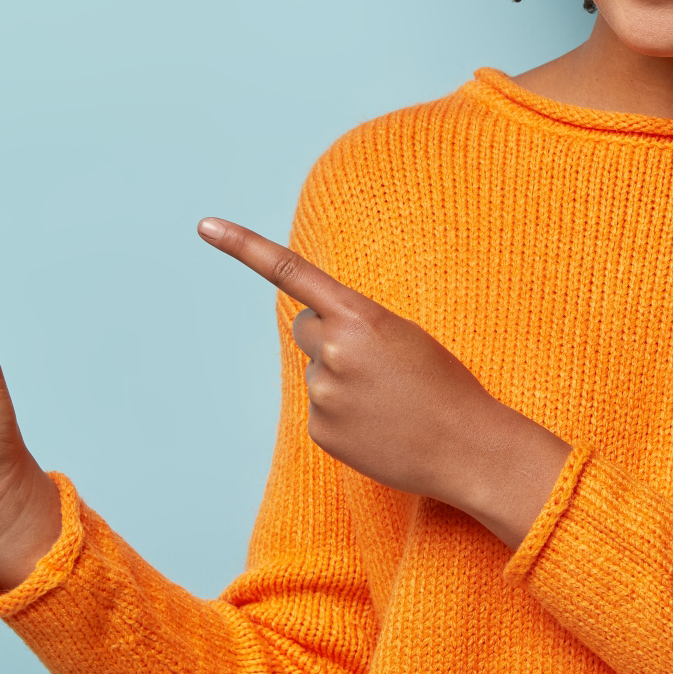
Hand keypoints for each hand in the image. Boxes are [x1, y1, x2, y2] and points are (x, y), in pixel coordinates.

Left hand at [198, 217, 570, 549]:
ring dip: (343, 379)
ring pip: (316, 370)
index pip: (291, 272)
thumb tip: (315, 342)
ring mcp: (323, 393)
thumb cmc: (444, 385)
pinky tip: (379, 425)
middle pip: (306, 328)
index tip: (204, 225)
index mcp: (360, 315)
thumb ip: (354, 325)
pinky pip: (321, 410)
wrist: (467, 448)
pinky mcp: (320, 431)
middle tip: (378, 364)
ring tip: (388, 400)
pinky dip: (344, 414)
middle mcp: (333, 350)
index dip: (243, 246)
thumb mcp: (404, 335)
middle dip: (331, 338)